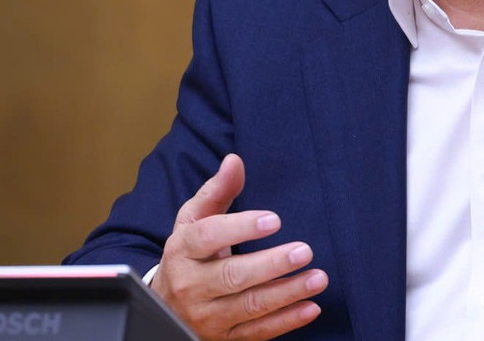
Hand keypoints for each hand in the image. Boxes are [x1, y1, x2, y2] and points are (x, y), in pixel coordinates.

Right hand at [150, 154, 328, 340]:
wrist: (165, 305)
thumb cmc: (190, 253)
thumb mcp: (195, 220)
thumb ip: (217, 190)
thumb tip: (234, 160)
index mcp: (183, 250)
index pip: (208, 237)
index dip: (240, 228)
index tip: (274, 220)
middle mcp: (191, 285)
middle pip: (232, 276)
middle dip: (271, 265)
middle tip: (305, 251)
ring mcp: (206, 315)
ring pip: (249, 307)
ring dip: (287, 293)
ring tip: (318, 278)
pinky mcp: (222, 338)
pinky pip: (257, 333)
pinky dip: (286, 322)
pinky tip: (311, 307)